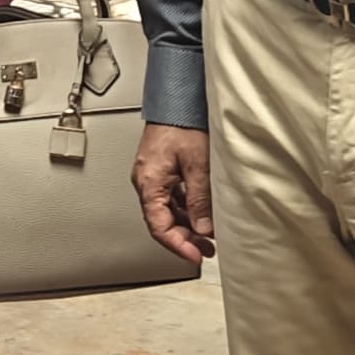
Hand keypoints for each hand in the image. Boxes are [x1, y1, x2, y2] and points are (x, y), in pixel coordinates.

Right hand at [134, 122, 214, 265]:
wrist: (177, 98)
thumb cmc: (182, 123)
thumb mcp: (197, 165)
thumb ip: (199, 199)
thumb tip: (203, 227)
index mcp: (149, 183)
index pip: (159, 227)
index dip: (178, 245)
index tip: (195, 256)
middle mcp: (146, 181)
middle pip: (162, 221)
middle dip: (185, 238)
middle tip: (206, 249)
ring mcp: (153, 176)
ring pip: (167, 211)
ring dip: (187, 224)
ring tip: (208, 234)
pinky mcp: (161, 170)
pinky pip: (171, 197)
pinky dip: (186, 209)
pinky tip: (202, 213)